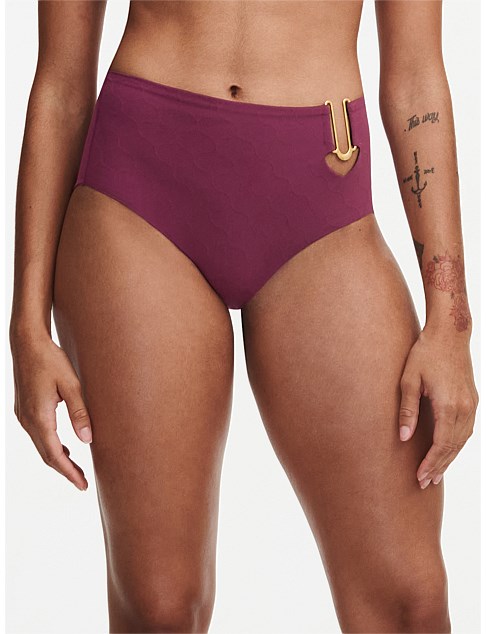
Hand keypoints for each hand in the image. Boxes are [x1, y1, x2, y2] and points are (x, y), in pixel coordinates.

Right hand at [10, 327, 91, 490]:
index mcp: (39, 417)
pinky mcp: (24, 409)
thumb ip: (80, 412)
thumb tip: (87, 440)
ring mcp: (23, 415)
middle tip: (82, 482)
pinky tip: (64, 447)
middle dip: (65, 470)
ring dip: (58, 458)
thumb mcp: (71, 384)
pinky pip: (38, 435)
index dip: (69, 472)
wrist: (27, 343)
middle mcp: (27, 420)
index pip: (55, 454)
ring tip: (76, 468)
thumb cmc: (51, 360)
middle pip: (46, 455)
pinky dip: (51, 445)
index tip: (82, 485)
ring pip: (41, 446)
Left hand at [398, 327, 477, 488]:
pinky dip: (457, 444)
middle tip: (425, 482)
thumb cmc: (425, 354)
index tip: (420, 477)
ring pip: (462, 440)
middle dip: (439, 466)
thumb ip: (407, 411)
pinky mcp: (472, 400)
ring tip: (435, 473)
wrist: (450, 335)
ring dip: (449, 458)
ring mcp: (471, 405)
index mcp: (448, 405)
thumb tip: (402, 437)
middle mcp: (464, 408)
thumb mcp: (409, 380)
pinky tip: (447, 451)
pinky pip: (466, 429)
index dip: (430, 463)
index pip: (441, 444)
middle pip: (453, 447)